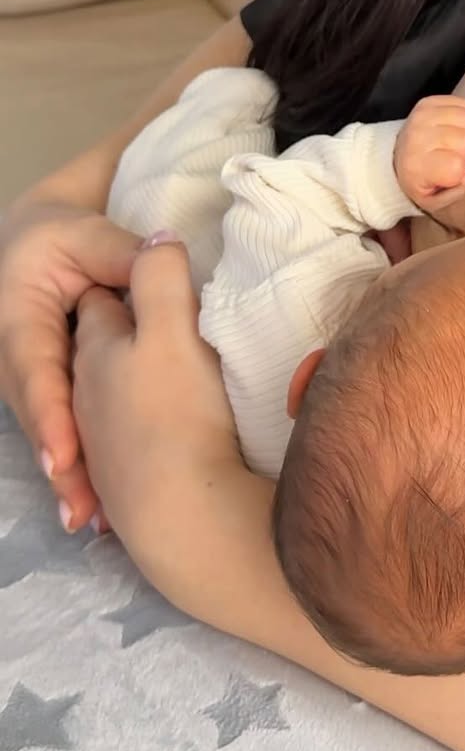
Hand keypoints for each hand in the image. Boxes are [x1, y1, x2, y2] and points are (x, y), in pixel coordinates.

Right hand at [0, 200, 140, 530]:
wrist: (35, 241)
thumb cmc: (59, 233)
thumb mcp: (83, 233)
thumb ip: (118, 252)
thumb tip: (163, 256)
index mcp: (17, 318)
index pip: (34, 371)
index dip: (50, 417)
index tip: (65, 457)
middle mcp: (13, 357)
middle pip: (38, 417)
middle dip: (61, 467)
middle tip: (84, 510)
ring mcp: (28, 379)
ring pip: (49, 431)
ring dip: (69, 476)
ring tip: (92, 517)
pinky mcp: (49, 390)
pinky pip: (62, 429)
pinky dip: (79, 465)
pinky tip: (96, 507)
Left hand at [72, 239, 240, 586]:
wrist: (180, 519)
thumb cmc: (174, 414)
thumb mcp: (171, 328)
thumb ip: (160, 274)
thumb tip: (162, 236)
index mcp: (96, 349)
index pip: (109, 300)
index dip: (133, 279)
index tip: (161, 271)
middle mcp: (87, 393)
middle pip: (105, 350)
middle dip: (129, 334)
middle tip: (173, 323)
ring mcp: (103, 441)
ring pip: (113, 397)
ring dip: (136, 386)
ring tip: (174, 380)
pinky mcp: (124, 482)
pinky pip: (130, 440)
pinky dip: (144, 429)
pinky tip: (167, 435)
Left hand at [394, 96, 464, 212]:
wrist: (395, 158)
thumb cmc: (421, 181)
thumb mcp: (434, 201)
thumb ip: (455, 194)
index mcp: (416, 167)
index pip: (456, 166)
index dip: (459, 171)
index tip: (448, 174)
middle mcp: (416, 138)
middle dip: (464, 152)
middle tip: (450, 157)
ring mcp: (421, 116)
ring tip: (452, 142)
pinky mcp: (427, 102)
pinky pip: (463, 105)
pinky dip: (463, 116)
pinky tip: (451, 127)